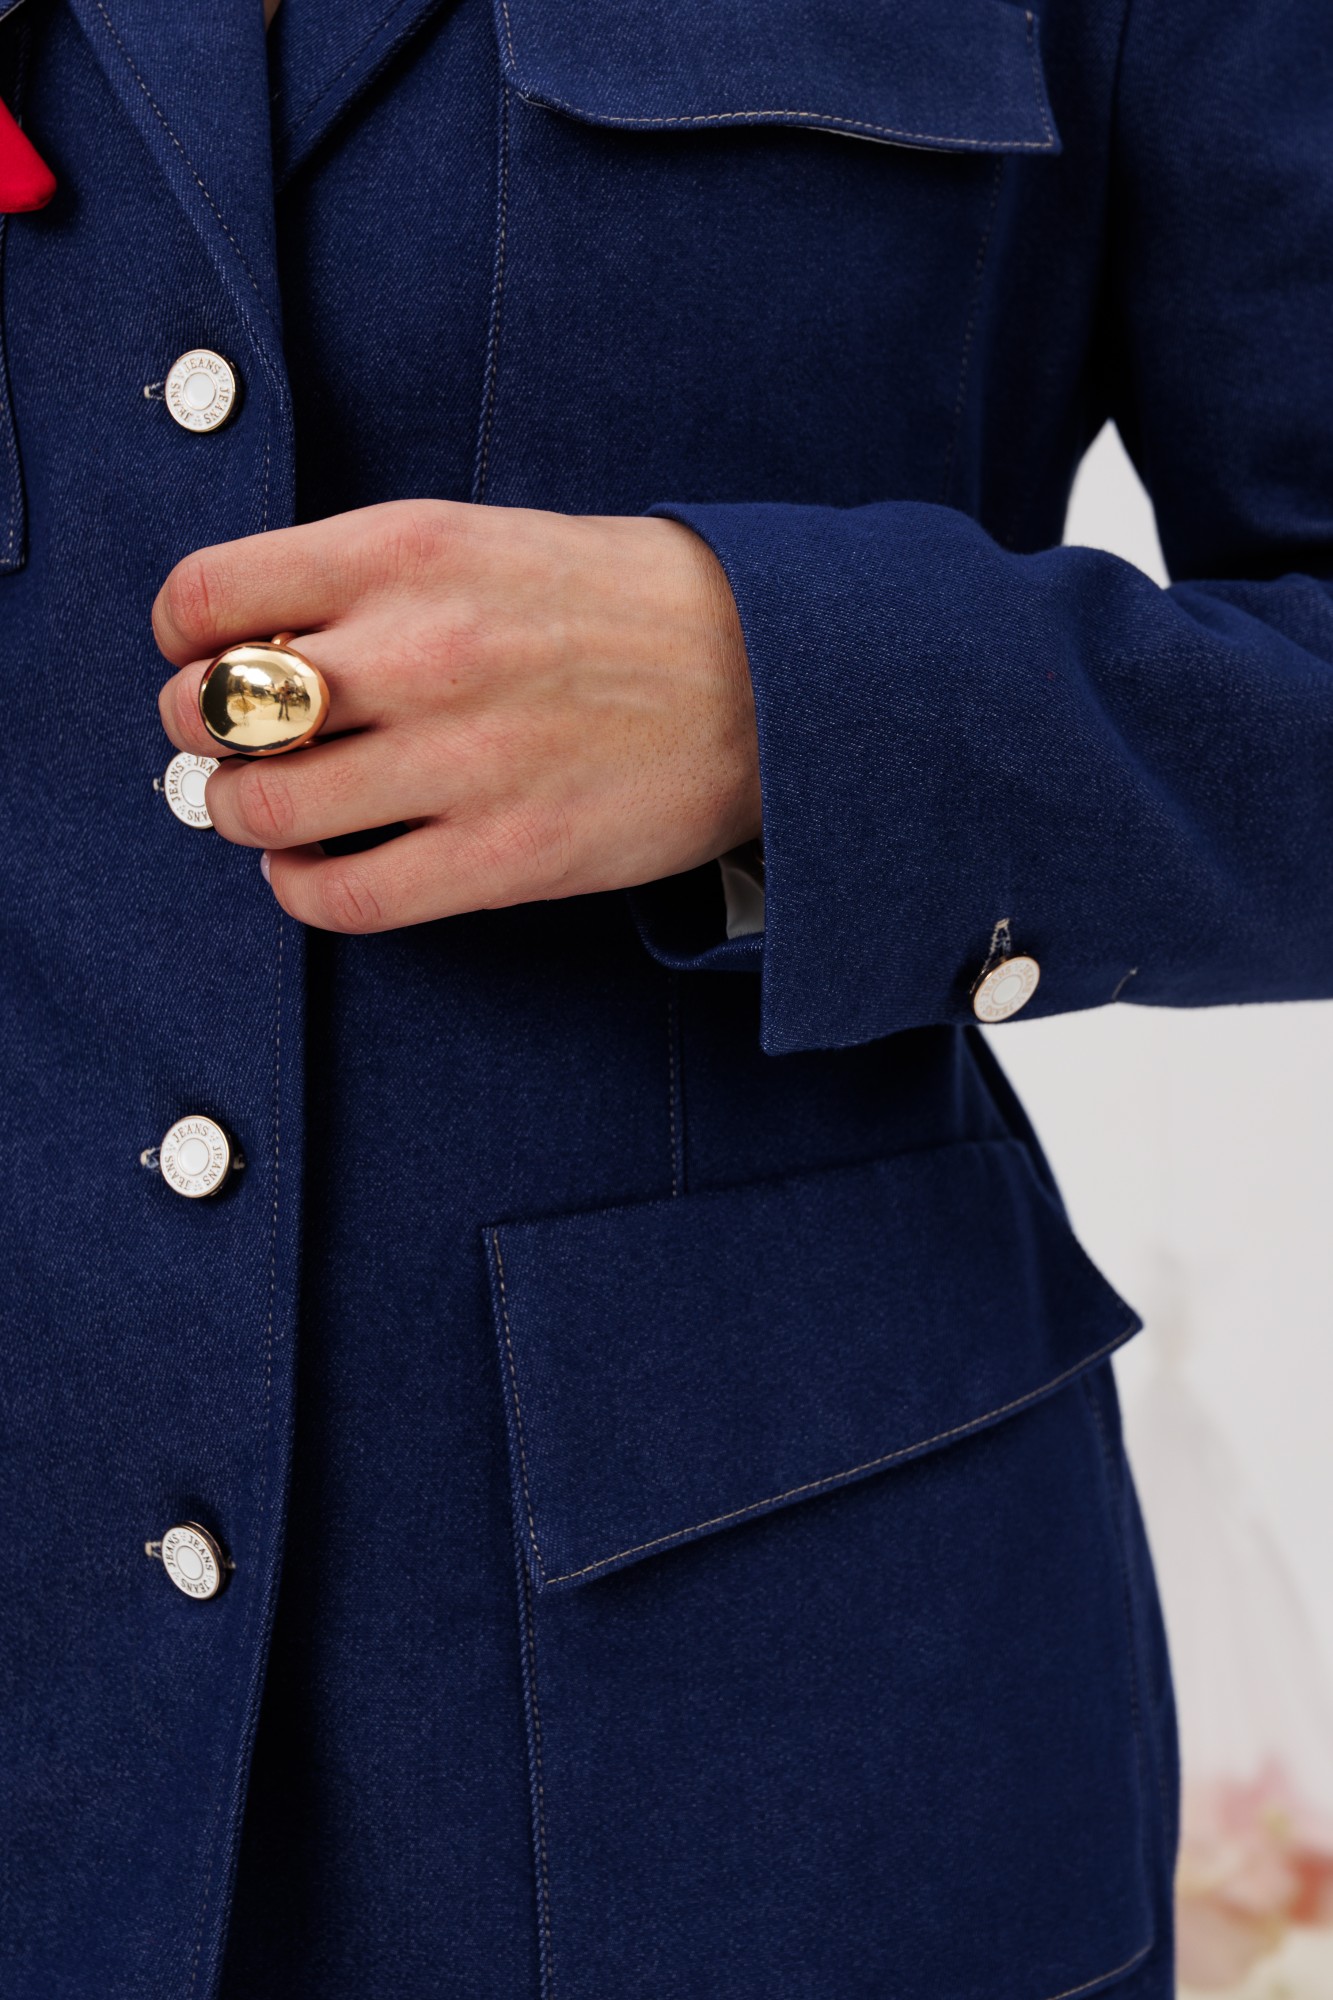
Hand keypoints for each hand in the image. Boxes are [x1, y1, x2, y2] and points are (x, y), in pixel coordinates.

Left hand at [154, 500, 760, 932]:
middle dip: (197, 732)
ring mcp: (461, 760)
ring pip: (263, 810)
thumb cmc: (627, 602)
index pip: (208, 595)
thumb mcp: (486, 537)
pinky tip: (316, 870)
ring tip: (269, 810)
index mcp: (407, 549)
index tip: (202, 654)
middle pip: (216, 710)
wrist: (773, 673)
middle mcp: (419, 650)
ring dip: (240, 815)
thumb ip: (368, 579)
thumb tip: (255, 644)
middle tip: (229, 742)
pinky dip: (301, 891)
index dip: (181, 635)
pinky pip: (345, 899)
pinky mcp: (504, 856)